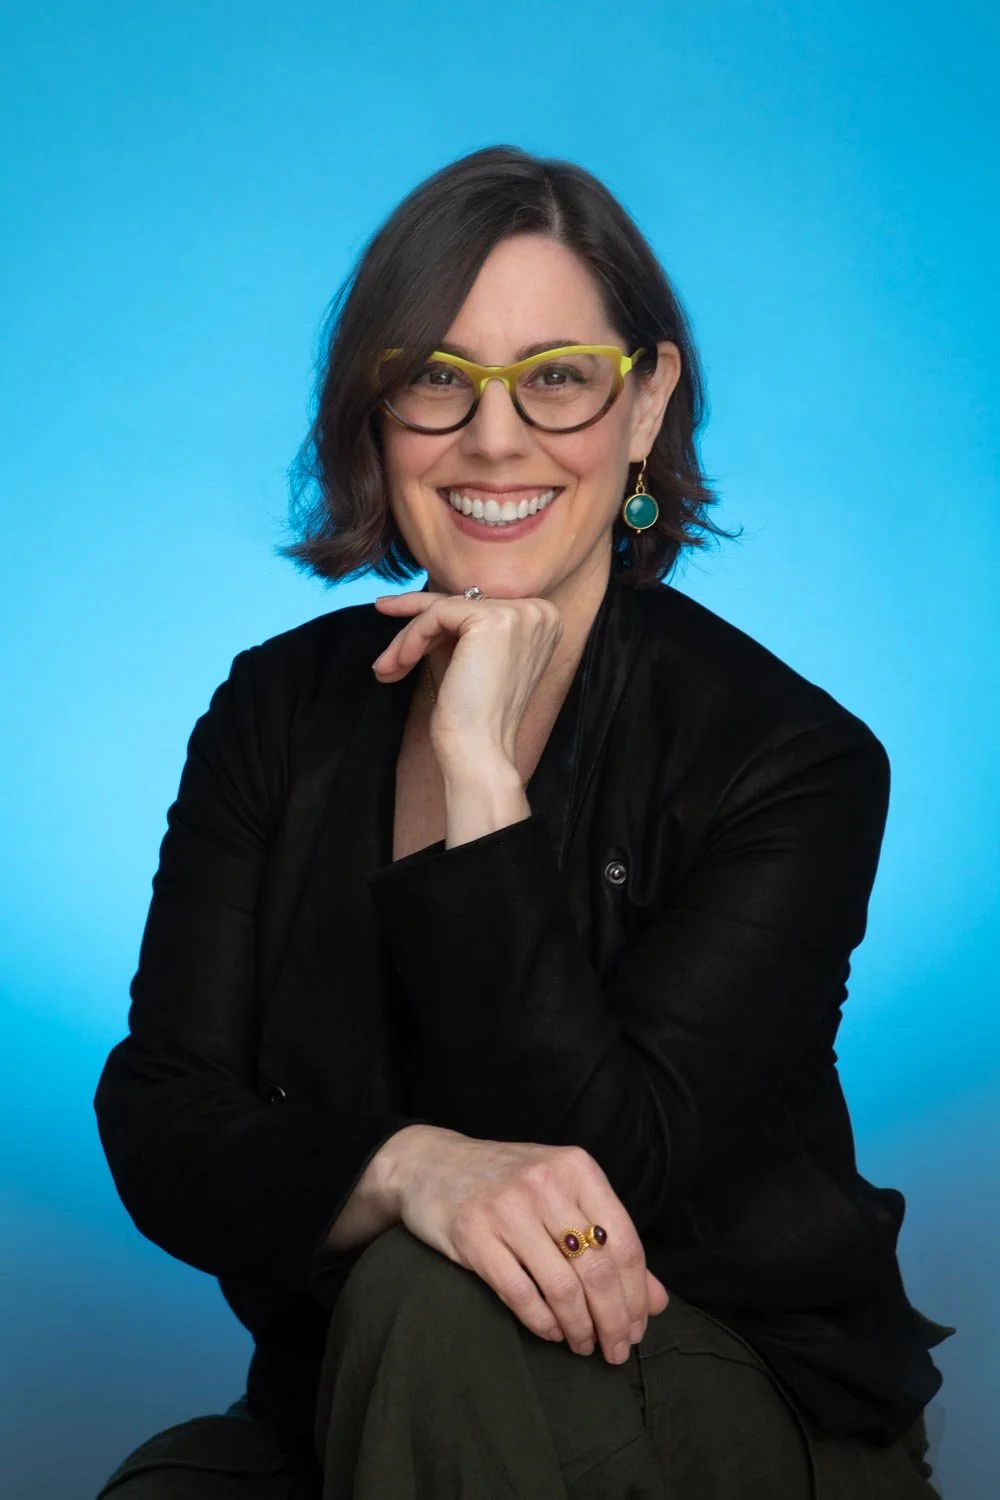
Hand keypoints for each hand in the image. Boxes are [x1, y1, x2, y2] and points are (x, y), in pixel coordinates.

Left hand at [372, 590, 562, 771]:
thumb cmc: (475, 718)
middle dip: (415, 630)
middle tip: (384, 652)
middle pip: (460, 606)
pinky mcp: (493, 619)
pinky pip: (436, 614)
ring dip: (407, 639)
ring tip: (385, 668)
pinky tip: (398, 664)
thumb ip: (465, 629)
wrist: (481, 751)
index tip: (403, 638)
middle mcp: (539, 612)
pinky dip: (412, 638)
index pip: (477, 608)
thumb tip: (424, 605)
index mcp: (542, 621)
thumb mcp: (475, 660)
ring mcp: (519, 614)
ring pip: (444, 608)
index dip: (435, 624)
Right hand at [389, 1126, 669, 1362]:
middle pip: (597, 1270)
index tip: (639, 1328)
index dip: (637, 1295)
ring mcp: (507, 1209)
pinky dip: (542, 1322)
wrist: (430, 1165)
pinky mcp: (473, 1235)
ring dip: (580, 1328)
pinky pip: (520, 1294)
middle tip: (616, 1350)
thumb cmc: (507, 1183)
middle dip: (614, 1321)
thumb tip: (657, 1302)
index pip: (624, 1242)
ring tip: (584, 1345)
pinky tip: (552, 1331)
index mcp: (576, 1168)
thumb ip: (610, 1242)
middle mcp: (545, 1183)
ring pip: (562, 1287)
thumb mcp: (562, 1195)